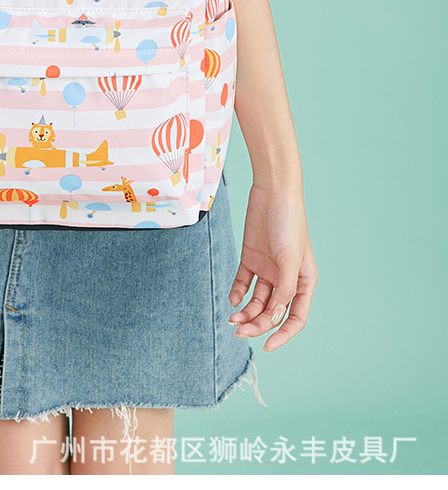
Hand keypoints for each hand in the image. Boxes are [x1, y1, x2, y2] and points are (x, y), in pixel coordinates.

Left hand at [228, 181, 317, 351]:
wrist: (272, 190)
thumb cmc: (288, 222)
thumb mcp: (290, 258)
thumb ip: (285, 289)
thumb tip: (276, 316)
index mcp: (304, 281)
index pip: (295, 318)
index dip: (283, 335)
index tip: (267, 346)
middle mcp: (286, 278)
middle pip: (272, 312)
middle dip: (257, 324)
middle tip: (238, 330)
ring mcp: (268, 268)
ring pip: (257, 301)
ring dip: (246, 312)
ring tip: (232, 318)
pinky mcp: (251, 257)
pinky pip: (244, 282)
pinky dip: (238, 293)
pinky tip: (233, 298)